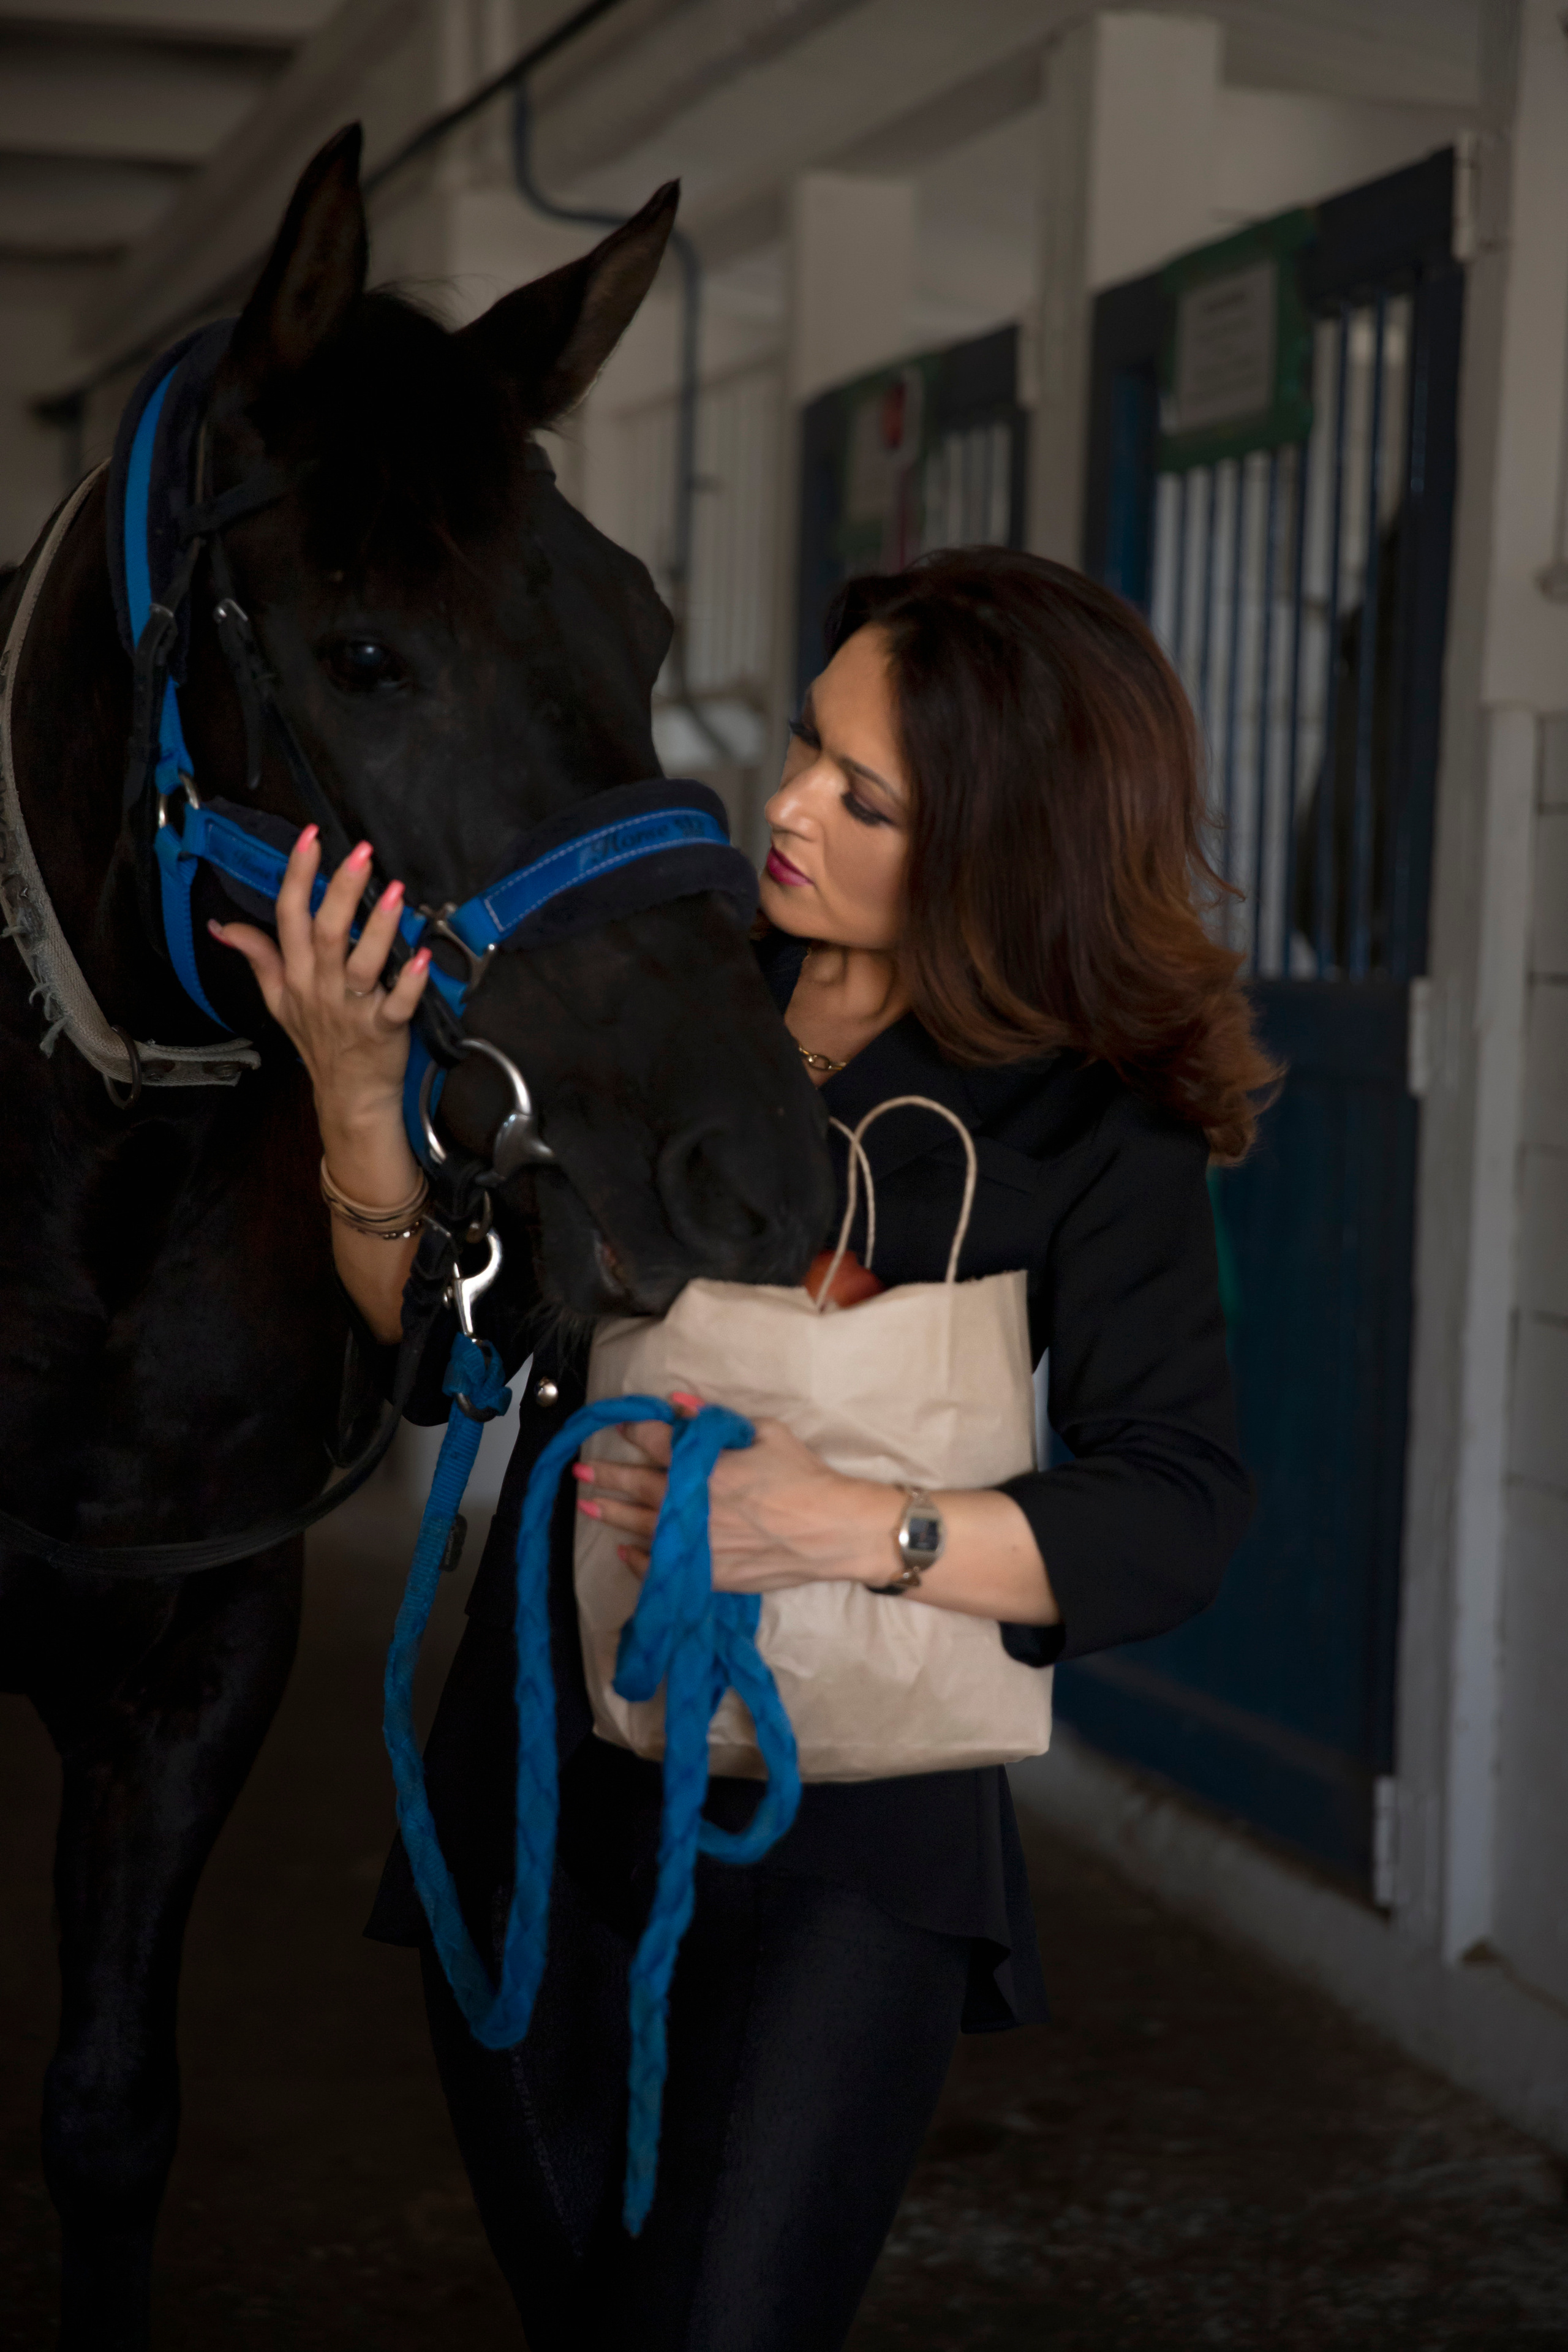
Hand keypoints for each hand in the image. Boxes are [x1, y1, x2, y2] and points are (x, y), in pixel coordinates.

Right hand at [210, 827, 429, 1176]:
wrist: (347, 1096)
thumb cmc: (317, 1041)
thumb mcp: (277, 999)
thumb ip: (257, 957)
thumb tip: (222, 926)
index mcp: (295, 974)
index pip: (289, 917)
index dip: (298, 875)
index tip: (310, 837)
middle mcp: (320, 987)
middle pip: (326, 933)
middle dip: (341, 890)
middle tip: (360, 852)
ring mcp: (352, 1010)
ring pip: (361, 964)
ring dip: (378, 928)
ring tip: (394, 892)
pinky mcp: (383, 1031)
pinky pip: (396, 1006)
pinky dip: (409, 984)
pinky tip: (423, 958)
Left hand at [574, 1393, 887, 1592]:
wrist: (833, 1531)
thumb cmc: (806, 1478)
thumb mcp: (767, 1433)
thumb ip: (718, 1419)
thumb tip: (679, 1403)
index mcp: (705, 1464)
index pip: (656, 1442)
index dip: (635, 1431)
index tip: (619, 1427)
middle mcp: (693, 1503)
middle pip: (638, 1484)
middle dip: (606, 1474)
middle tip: (581, 1470)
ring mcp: (697, 1541)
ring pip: (640, 1526)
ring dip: (611, 1514)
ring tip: (588, 1506)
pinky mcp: (708, 1572)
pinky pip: (661, 1566)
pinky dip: (638, 1559)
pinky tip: (624, 1551)